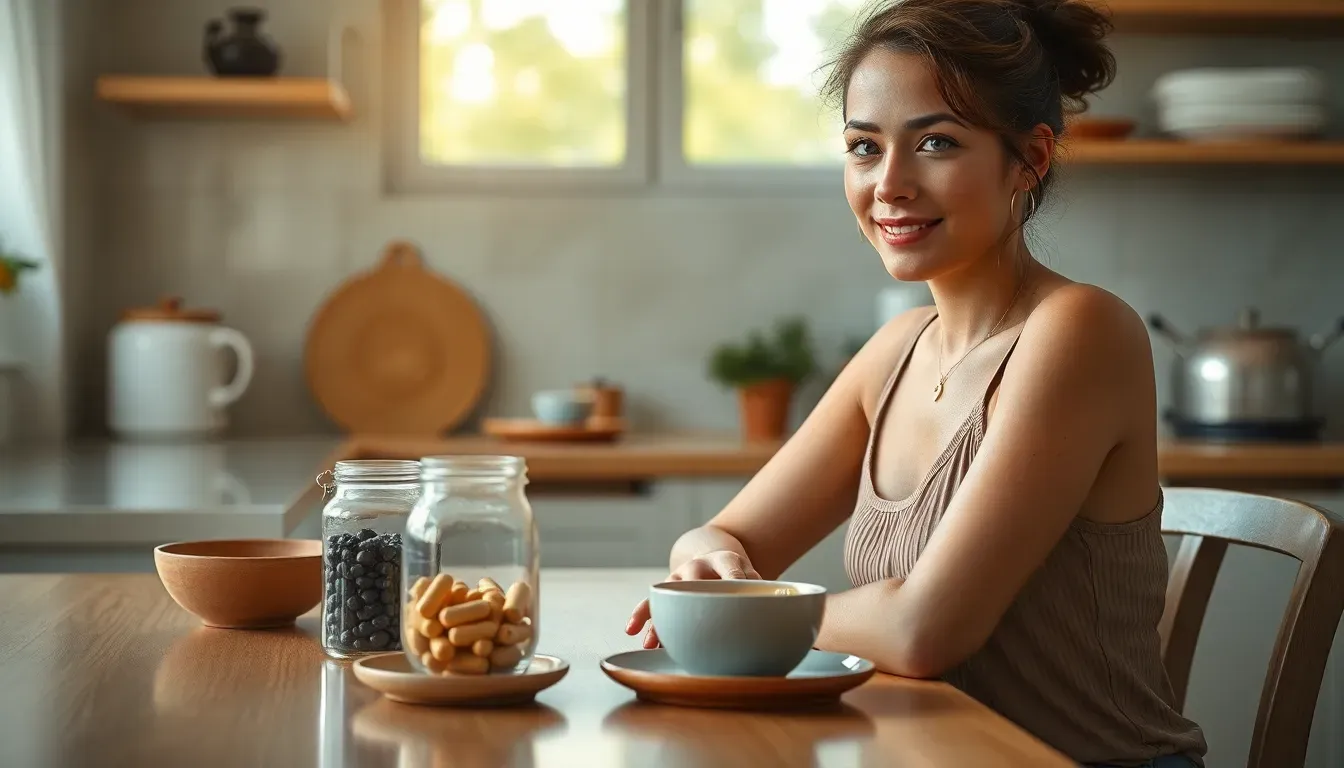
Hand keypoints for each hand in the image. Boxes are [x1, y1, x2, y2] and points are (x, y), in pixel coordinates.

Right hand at [624, 550, 762, 648]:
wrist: (716, 559)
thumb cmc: (739, 575)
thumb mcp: (753, 576)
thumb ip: (763, 593)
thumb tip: (778, 614)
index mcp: (725, 560)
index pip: (730, 568)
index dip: (733, 579)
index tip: (735, 593)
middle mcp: (698, 567)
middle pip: (691, 582)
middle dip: (689, 601)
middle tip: (691, 620)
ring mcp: (679, 579)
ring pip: (665, 596)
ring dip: (657, 619)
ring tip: (651, 642)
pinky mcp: (667, 592)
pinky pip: (650, 603)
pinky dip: (641, 616)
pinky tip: (633, 631)